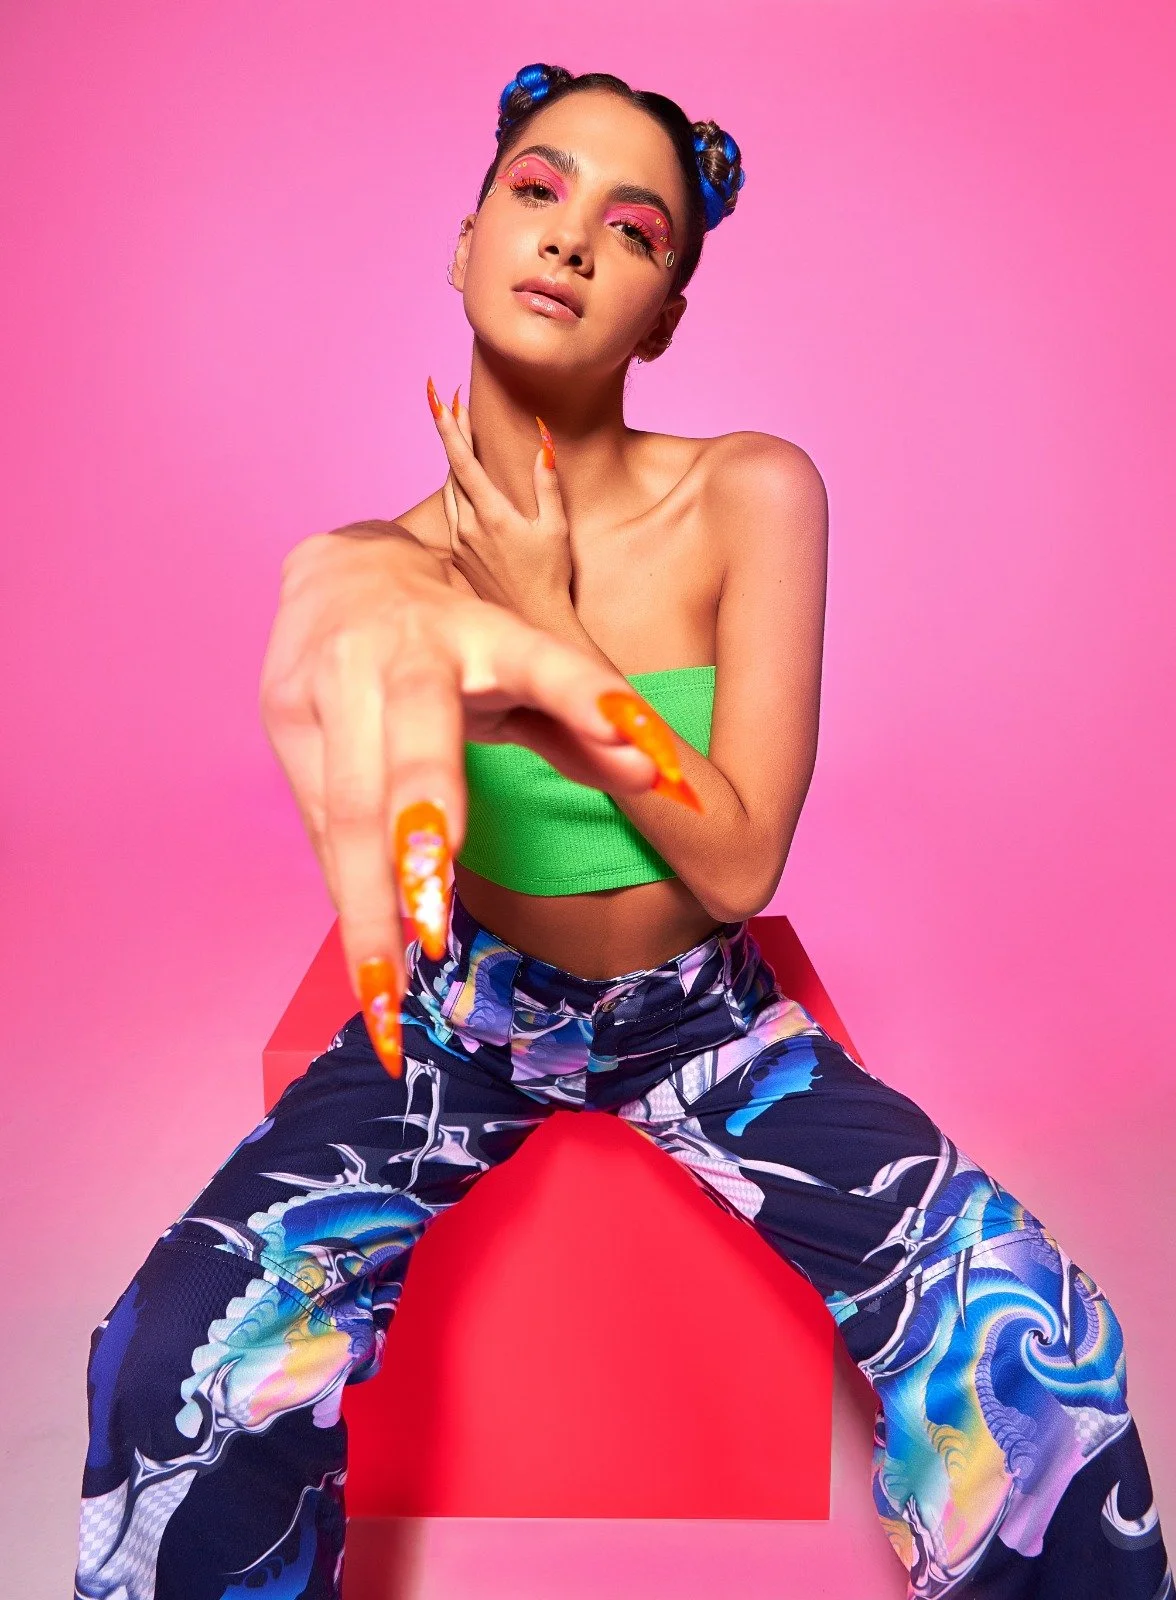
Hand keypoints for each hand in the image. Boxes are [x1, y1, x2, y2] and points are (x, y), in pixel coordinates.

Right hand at [259, 525, 700, 1078]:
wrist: (339, 570)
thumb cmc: (454, 633)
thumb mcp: (526, 660)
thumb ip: (586, 720)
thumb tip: (665, 784)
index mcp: (480, 630)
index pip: (542, 661)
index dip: (586, 701)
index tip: (638, 755)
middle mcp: (397, 650)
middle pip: (408, 751)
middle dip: (418, 835)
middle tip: (434, 929)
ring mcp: (327, 681)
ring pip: (344, 806)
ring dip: (366, 905)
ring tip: (386, 998)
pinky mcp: (281, 717)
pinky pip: (317, 827)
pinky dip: (347, 900)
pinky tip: (367, 972)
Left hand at [428, 376, 571, 623]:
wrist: (534, 620)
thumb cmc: (551, 576)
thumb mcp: (556, 526)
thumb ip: (547, 482)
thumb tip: (543, 441)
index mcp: (491, 515)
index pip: (462, 460)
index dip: (450, 426)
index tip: (440, 398)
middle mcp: (467, 527)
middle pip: (452, 470)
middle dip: (453, 435)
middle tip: (452, 405)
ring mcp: (459, 543)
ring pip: (449, 491)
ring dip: (454, 463)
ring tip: (460, 437)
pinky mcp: (458, 556)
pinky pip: (452, 513)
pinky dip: (457, 491)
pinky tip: (467, 484)